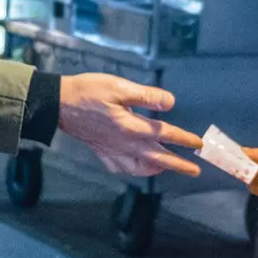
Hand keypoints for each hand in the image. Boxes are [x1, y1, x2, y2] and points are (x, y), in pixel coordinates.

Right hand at [56, 74, 202, 177]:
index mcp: (132, 127)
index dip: (184, 139)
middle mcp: (125, 144)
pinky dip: (134, 170)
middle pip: (158, 157)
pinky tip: (138, 166)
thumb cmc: (88, 91)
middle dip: (178, 164)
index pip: (165, 134)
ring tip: (168, 168)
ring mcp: (113, 151)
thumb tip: (170, 103)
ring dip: (157, 169)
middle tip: (194, 171)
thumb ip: (146, 96)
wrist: (58, 105)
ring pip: (140, 167)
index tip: (198, 143)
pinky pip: (122, 168)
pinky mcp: (102, 153)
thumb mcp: (118, 86)